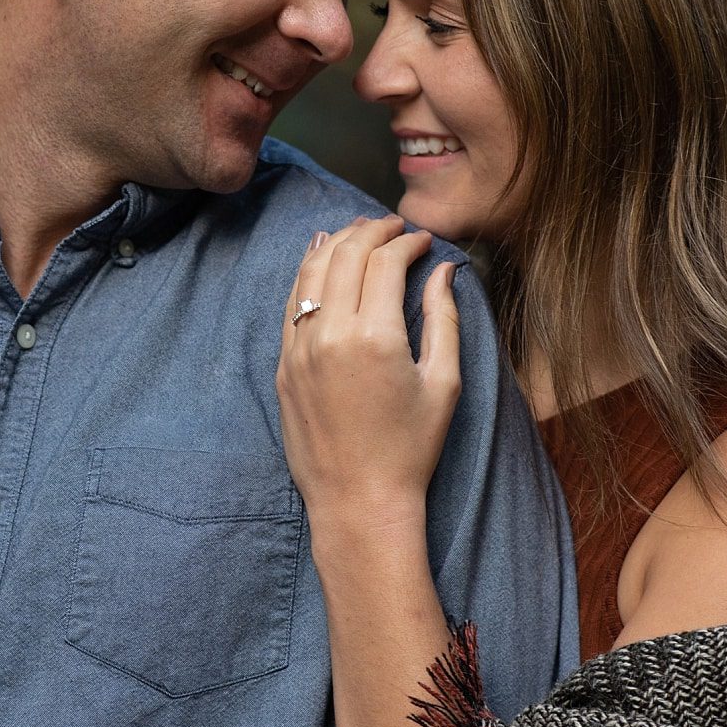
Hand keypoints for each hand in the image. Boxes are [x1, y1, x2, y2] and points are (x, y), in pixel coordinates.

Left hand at [275, 216, 461, 560]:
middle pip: (345, 255)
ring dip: (336, 242)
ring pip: (311, 271)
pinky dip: (306, 271)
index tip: (424, 241)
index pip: (385, 262)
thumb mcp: (443, 383)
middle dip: (372, 231)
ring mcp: (299, 349)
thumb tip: (443, 271)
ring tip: (360, 230)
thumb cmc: (411, 449)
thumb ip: (444, 319)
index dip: (407, 242)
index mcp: (375, 338)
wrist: (358, 500)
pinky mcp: (283, 364)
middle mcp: (330, 335)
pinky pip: (292, 302)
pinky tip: (320, 254)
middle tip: (394, 225)